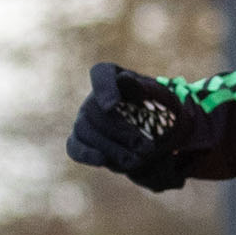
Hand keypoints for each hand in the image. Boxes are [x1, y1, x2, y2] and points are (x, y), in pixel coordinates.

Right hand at [65, 62, 191, 192]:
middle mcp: (94, 97)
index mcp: (113, 77)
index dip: (104, 89)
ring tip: (138, 159)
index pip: (102, 73)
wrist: (158, 134)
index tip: (112, 106)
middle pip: (94, 110)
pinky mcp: (80, 141)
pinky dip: (86, 154)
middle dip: (120, 131)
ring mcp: (84, 119)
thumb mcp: (160, 97)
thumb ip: (144, 89)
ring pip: (85, 130)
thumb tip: (124, 80)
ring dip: (111, 147)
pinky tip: (102, 160)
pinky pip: (75, 147)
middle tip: (147, 147)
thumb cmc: (159, 109)